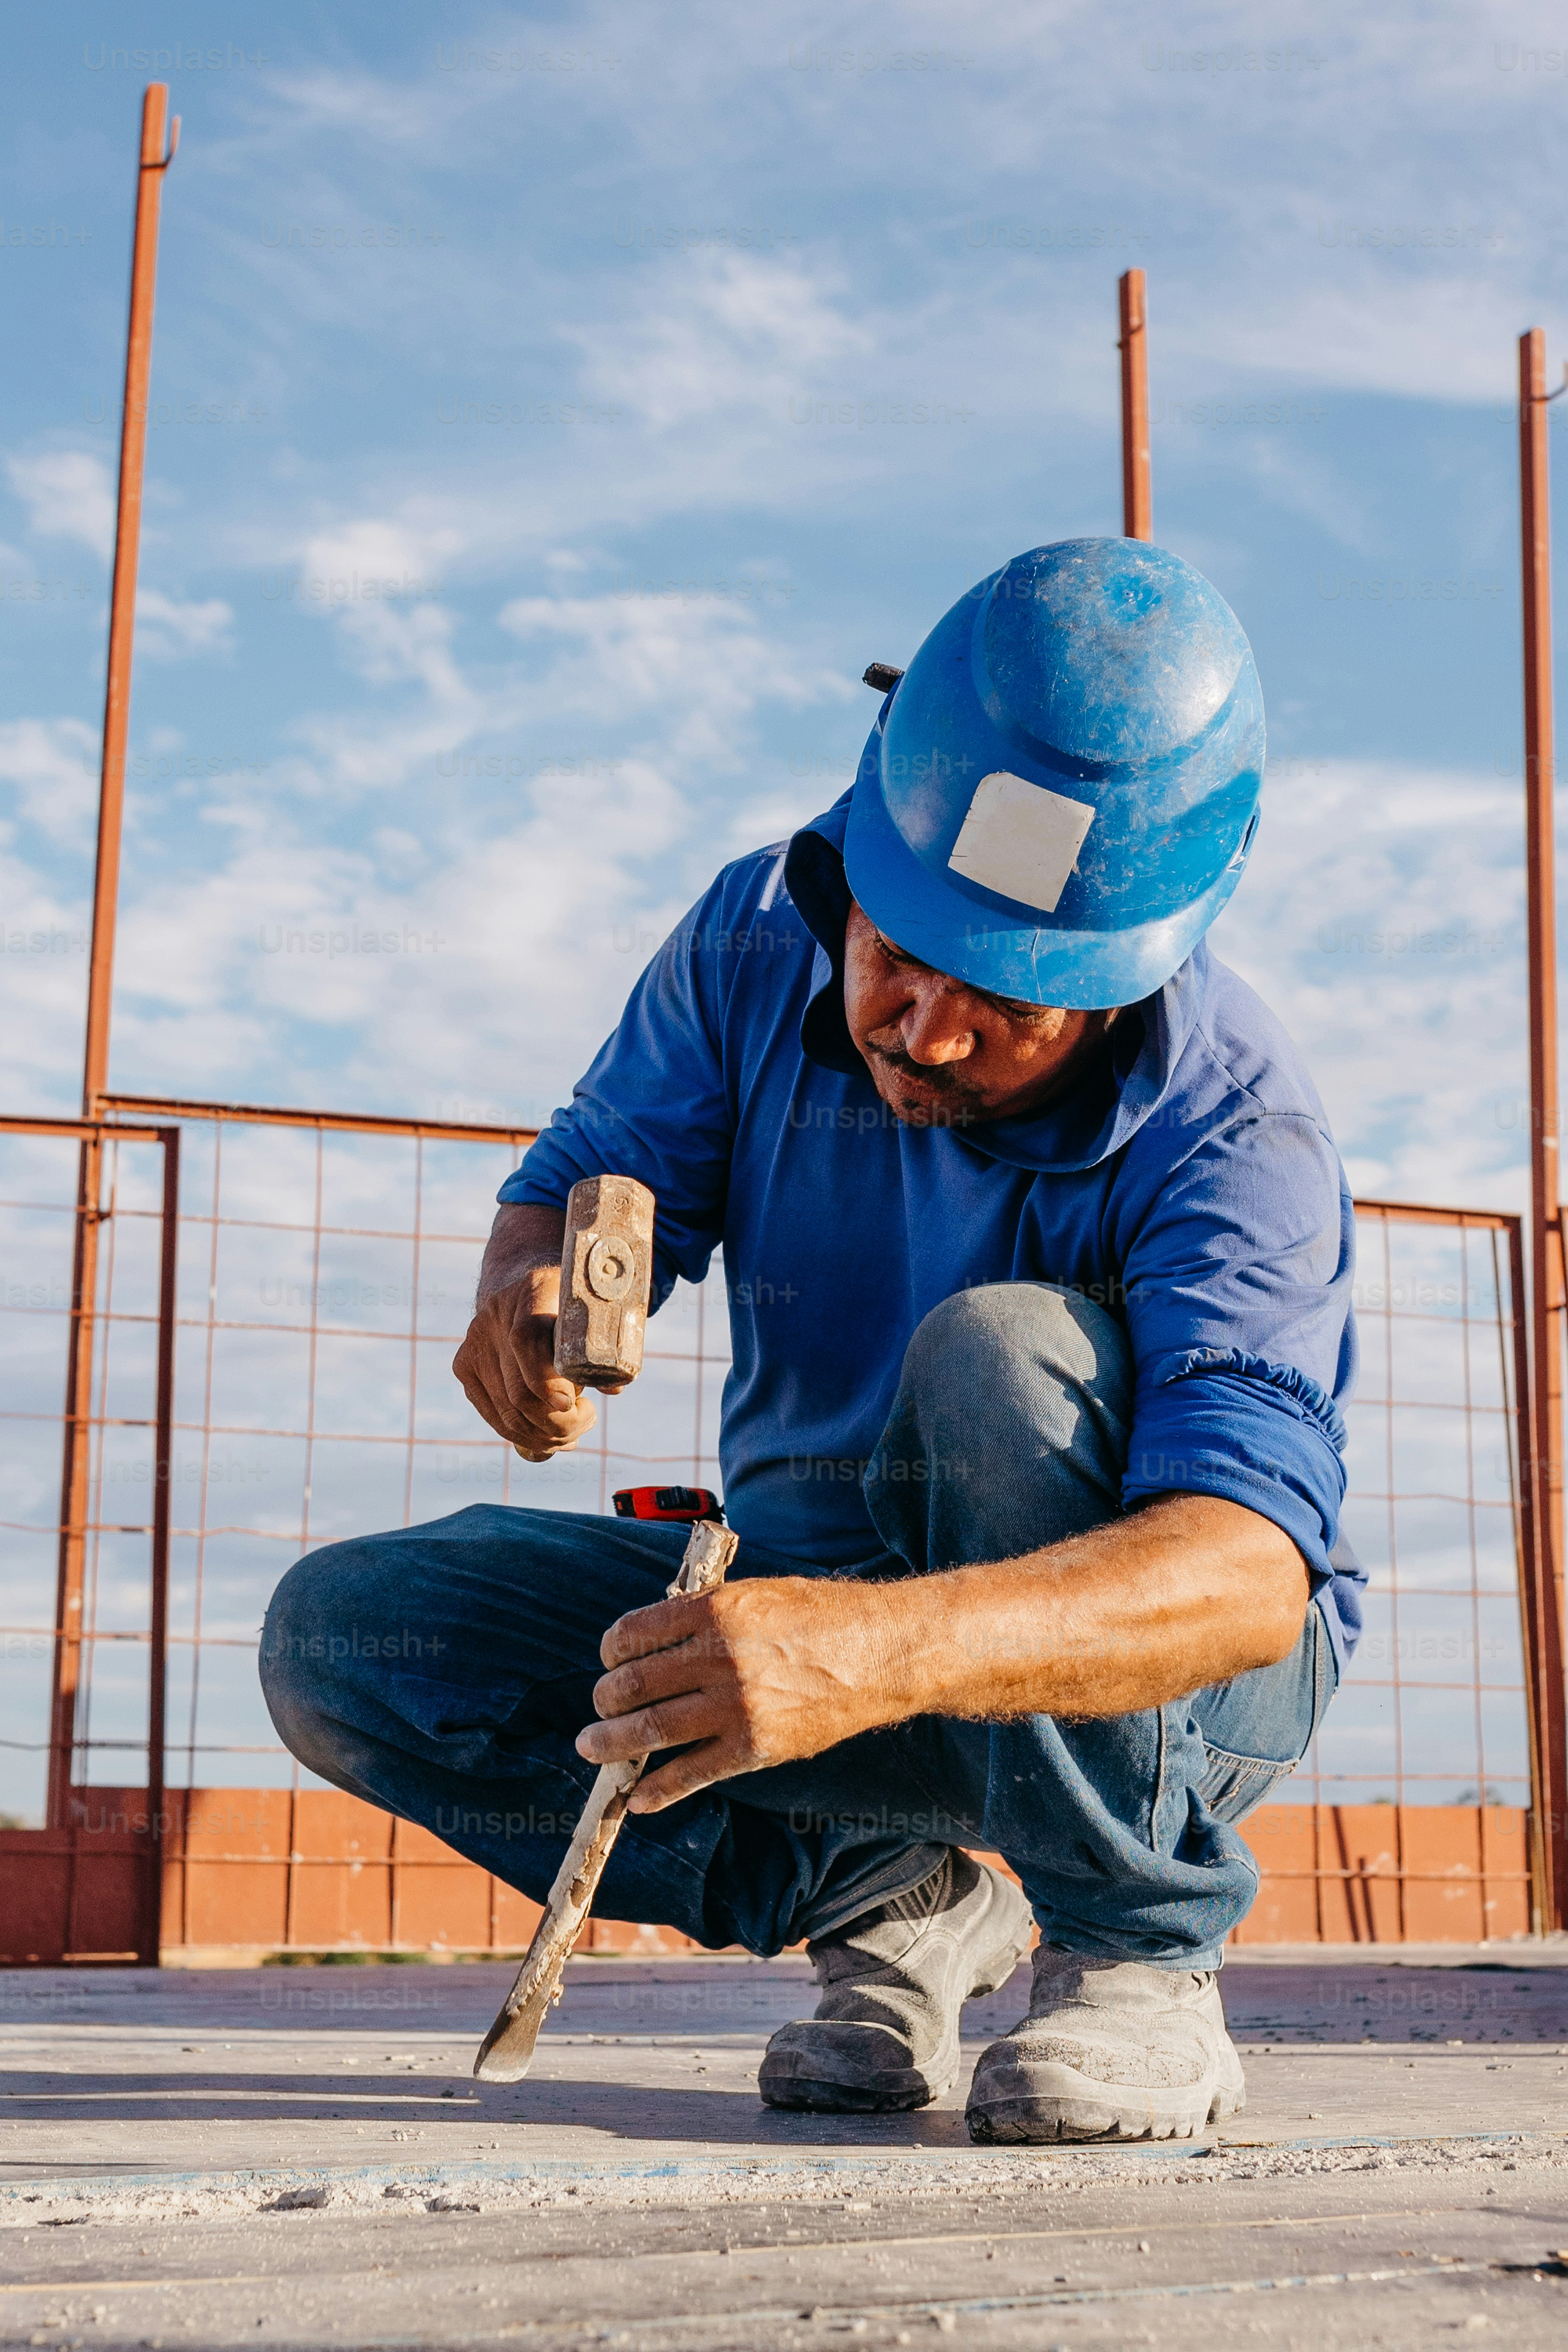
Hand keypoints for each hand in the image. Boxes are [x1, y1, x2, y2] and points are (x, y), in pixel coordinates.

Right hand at [452, 1270, 611, 1460]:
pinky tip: (549, 1440)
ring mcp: (475, 1342)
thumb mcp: (591, 1315)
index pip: (527, 1342)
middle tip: (587, 1421)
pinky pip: (493, 1415)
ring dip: (543, 1436)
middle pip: (518, 1389)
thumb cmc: (571, 1310)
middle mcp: (496, 1315)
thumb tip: (613, 1387)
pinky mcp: (464, 1366)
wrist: (528, 1295)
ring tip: (572, 1435)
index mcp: (533, 1292)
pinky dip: (523, 1437)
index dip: (546, 1382)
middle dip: (556, 1422)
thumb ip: (602, 1348)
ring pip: (506, 1411)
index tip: (571, 1406)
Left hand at [575, 1577, 898, 1811]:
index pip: (634, 1633)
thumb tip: (657, 1640)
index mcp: (715, 1610)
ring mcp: (736, 1706)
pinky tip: (639, 1798)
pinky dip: (657, 1790)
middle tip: (599, 1707)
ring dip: (611, 1744)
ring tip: (593, 1748)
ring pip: (649, 1731)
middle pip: (633, 1685)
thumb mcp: (756, 1594)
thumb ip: (705, 1614)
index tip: (610, 1660)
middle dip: (605, 1700)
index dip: (612, 1650)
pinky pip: (690, 1774)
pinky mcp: (754, 1748)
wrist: (880, 1652)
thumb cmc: (820, 1615)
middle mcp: (719, 1657)